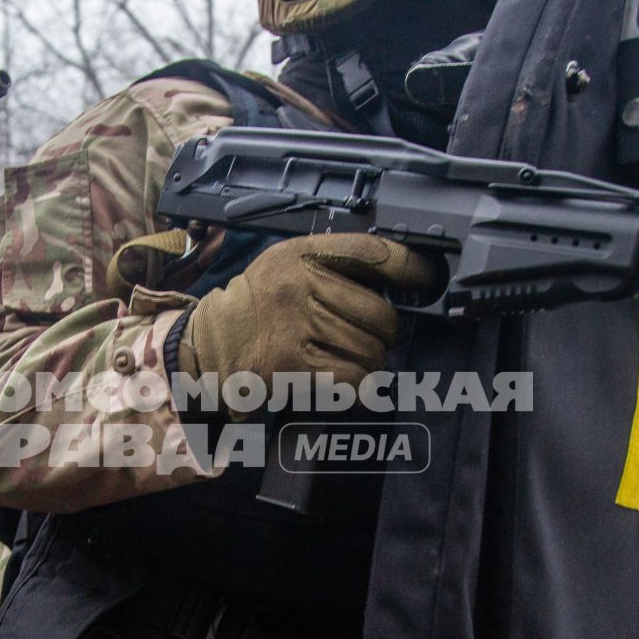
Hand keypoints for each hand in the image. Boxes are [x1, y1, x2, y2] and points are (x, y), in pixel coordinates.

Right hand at [177, 234, 439, 404]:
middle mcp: (299, 287)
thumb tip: (398, 282)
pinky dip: (360, 385)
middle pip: (380, 313)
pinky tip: (348, 380)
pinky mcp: (292, 367)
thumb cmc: (258, 304)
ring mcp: (295, 328)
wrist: (210, 343)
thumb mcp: (287, 264)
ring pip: (371, 350)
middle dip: (386, 331)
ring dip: (371, 361)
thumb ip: (333, 264)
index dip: (410, 267)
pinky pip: (353, 380)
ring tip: (351, 357)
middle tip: (375, 336)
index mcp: (301, 255)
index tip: (427, 278)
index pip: (372, 252)